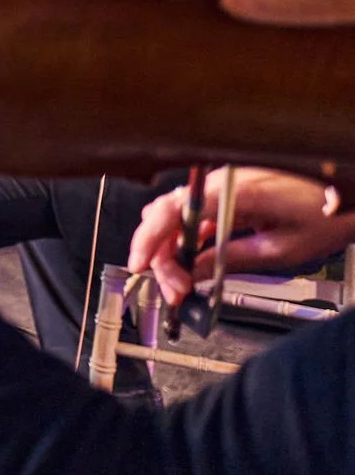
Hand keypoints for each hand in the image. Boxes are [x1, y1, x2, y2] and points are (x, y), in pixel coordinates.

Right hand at [128, 169, 354, 307]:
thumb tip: (192, 274)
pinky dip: (187, 241)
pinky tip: (192, 264)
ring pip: (177, 218)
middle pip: (167, 216)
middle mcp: (219, 184)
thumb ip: (230, 259)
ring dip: (171, 251)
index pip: (172, 211)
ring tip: (182, 283)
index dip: (149, 239)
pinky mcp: (228, 194)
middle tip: (173, 290)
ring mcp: (222, 187)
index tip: (141, 266)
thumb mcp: (280, 249)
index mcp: (231, 193)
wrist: (350, 193)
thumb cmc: (325, 215)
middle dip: (160, 256)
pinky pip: (195, 216)